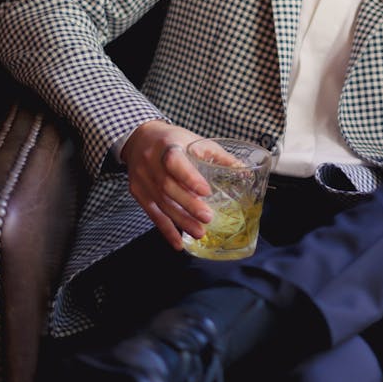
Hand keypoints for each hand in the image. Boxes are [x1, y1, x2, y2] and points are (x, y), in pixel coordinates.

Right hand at [120, 120, 237, 250]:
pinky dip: (166, 230)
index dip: (189, 177)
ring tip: (199, 232)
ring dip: (181, 221)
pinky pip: (152, 214)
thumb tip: (245, 171)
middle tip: (207, 218)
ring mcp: (142, 179)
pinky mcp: (138, 192)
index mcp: (167, 145)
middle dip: (189, 205)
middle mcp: (151, 162)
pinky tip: (178, 243)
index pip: (174, 161)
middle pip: (168, 187)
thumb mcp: (195, 140)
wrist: (140, 138)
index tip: (206, 191)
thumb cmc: (173, 139)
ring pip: (161, 203)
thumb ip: (218, 156)